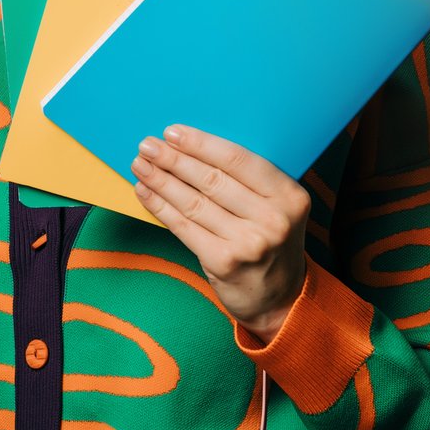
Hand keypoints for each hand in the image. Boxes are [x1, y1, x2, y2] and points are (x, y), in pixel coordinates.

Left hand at [129, 124, 310, 343]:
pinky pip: (183, 226)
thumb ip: (248, 181)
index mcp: (290, 196)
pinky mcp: (224, 262)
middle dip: (173, 159)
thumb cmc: (270, 240)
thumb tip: (191, 146)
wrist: (281, 297)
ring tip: (140, 165)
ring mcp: (249, 243)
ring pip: (193, 202)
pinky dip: (160, 206)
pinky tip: (144, 192)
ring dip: (160, 180)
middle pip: (211, 179)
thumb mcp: (276, 207)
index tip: (172, 132)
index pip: (238, 160)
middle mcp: (273, 219)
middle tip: (147, 145)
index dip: (200, 144)